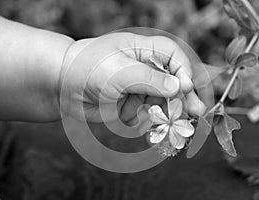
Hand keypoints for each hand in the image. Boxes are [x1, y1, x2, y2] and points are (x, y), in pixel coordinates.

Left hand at [60, 33, 205, 127]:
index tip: (187, 89)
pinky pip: (145, 113)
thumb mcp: (119, 71)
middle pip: (173, 80)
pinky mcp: (131, 103)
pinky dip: (140, 118)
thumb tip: (180, 87)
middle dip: (183, 97)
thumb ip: (150, 79)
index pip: (173, 56)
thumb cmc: (87, 70)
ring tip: (156, 119)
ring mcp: (138, 86)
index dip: (184, 71)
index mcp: (143, 49)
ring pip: (161, 100)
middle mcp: (144, 67)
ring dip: (159, 111)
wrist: (61, 87)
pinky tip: (128, 117)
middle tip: (197, 113)